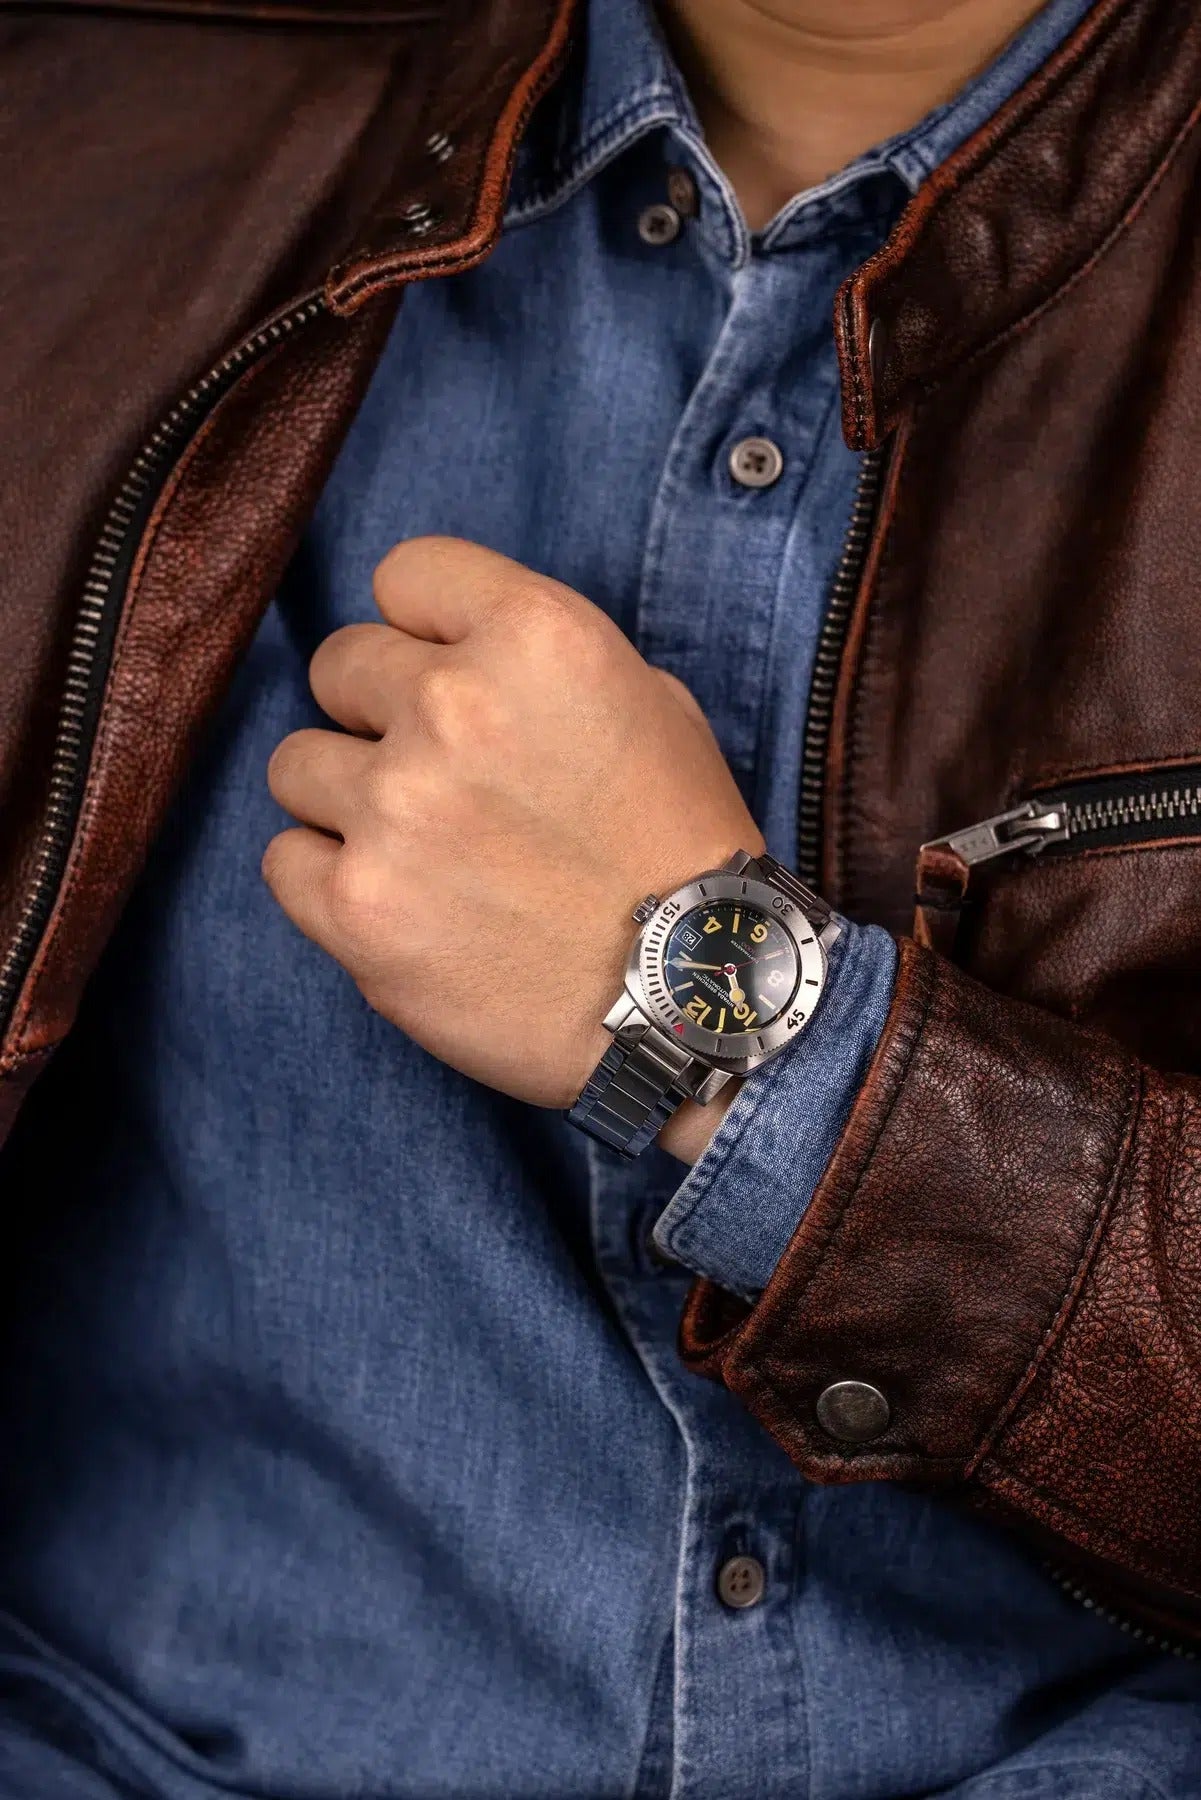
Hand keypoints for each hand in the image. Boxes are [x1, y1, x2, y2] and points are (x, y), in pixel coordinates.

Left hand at [262, 537, 761, 1151]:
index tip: (449, 672)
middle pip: (338, 665)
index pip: (407, 573)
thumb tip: (452, 650)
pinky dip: (328, 881)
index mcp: (535, 636)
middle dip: (381, 713)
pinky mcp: (357, 907)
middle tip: (441, 776)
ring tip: (418, 848)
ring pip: (295, 763)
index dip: (426, 626)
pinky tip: (397, 903)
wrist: (693, 1000)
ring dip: (347, 798)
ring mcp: (395, 810)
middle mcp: (453, 706)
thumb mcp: (651, 706)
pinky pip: (283, 860)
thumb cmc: (683, 852)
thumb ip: (537, 659)